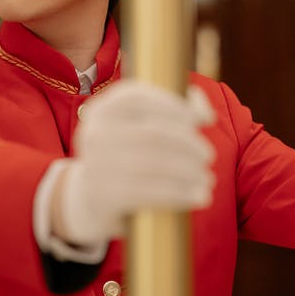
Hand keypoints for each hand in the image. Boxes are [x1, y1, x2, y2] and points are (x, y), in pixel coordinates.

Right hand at [54, 80, 215, 245]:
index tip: (204, 120)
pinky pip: (151, 193)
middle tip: (207, 156)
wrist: (87, 198)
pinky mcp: (104, 197)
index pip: (141, 98)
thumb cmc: (125, 154)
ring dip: (190, 171)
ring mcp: (96, 166)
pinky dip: (182, 194)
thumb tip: (205, 115)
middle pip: (154, 133)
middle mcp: (94, 134)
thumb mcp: (137, 125)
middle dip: (189, 144)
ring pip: (155, 164)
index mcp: (102, 110)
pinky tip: (199, 196)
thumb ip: (173, 108)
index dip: (177, 106)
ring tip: (207, 178)